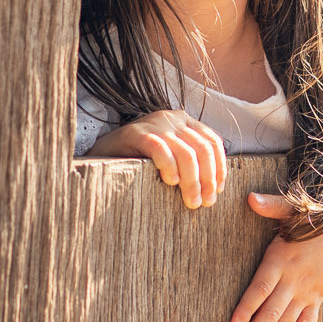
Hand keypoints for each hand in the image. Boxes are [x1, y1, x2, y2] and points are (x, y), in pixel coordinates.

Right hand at [87, 110, 227, 208]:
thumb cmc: (140, 159)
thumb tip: (212, 188)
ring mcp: (155, 124)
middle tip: (205, 203)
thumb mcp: (170, 155)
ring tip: (191, 201)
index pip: (212, 142)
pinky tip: (170, 182)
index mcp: (185, 121)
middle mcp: (173, 119)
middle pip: (202, 149)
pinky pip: (160, 149)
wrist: (103, 153)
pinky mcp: (137, 133)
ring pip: (186, 153)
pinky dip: (169, 167)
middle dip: (208, 179)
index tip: (217, 190)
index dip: (219, 167)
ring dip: (192, 181)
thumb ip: (189, 161)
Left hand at [230, 193, 322, 321]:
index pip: (260, 289)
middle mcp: (293, 281)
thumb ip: (271, 206)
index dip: (247, 308)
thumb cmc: (319, 217)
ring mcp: (306, 293)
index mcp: (281, 260)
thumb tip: (249, 199)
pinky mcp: (317, 299)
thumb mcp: (294, 208)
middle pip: (270, 315)